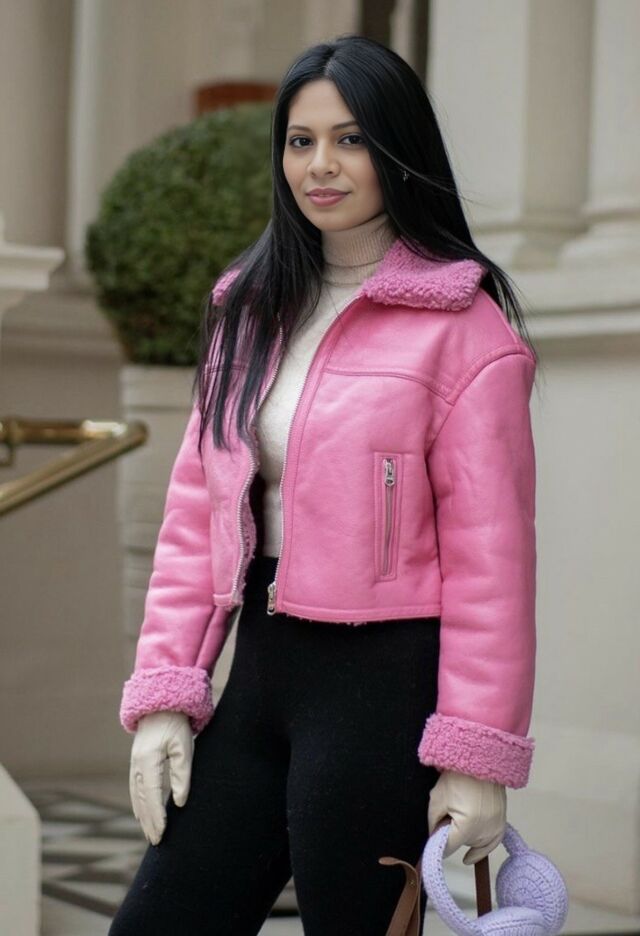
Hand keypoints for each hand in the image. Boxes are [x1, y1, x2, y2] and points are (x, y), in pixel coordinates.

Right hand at [129, 710, 193, 844]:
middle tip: (157, 842)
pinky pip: (135, 788)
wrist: (161, 704)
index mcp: (148, 760)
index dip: (157, 816)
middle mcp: (137, 764)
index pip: (152, 795)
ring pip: (136, 795)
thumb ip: (182, 774)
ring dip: (143, 815)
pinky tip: (142, 814)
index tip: (162, 833)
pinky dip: (138, 803)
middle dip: (149, 822)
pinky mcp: (136, 761)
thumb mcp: (184, 746)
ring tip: (150, 833)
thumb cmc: (176, 724)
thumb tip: (180, 802)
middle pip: (142, 800)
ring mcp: (134, 762)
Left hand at [427, 769, 506, 864]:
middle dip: (453, 835)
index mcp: (468, 826)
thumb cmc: (458, 776)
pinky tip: (472, 856)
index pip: (449, 847)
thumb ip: (433, 824)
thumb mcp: (437, 799)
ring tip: (459, 820)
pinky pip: (492, 842)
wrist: (480, 759)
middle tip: (448, 817)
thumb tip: (433, 839)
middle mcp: (485, 830)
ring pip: (476, 844)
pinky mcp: (502, 821)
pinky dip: (482, 847)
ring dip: (467, 839)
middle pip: (463, 844)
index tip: (432, 844)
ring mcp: (497, 827)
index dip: (438, 845)